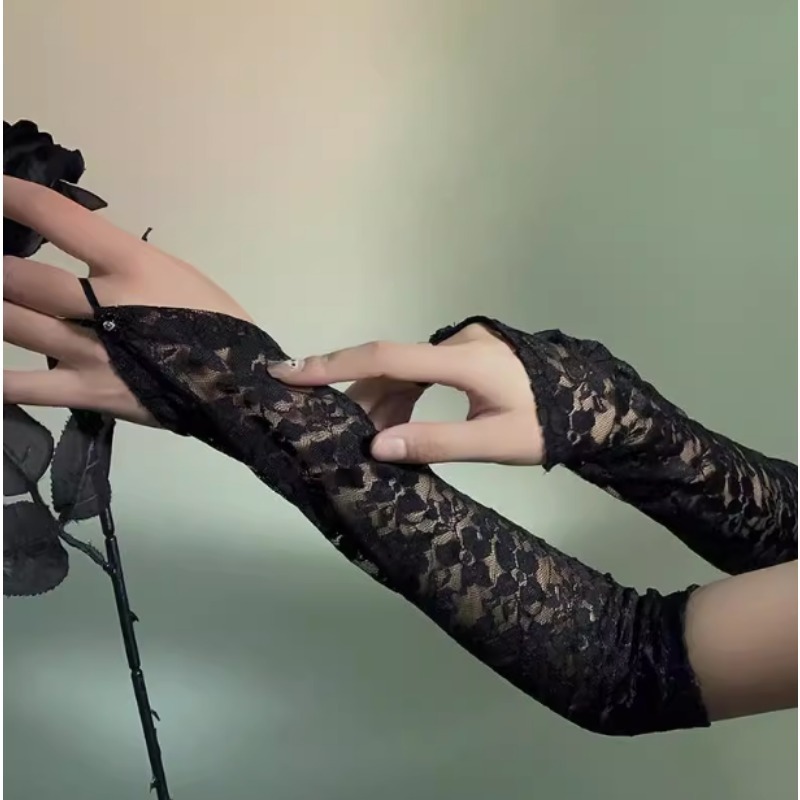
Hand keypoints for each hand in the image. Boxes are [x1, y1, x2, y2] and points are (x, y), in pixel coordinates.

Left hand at [3, 176, 250, 422]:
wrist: (241, 382)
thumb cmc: (212, 321)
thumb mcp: (172, 272)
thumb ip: (118, 261)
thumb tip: (71, 251)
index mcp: (132, 263)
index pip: (57, 216)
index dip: (11, 197)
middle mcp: (105, 303)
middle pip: (22, 278)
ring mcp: (92, 351)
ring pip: (14, 325)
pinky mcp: (89, 393)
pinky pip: (26, 388)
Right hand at [268, 324, 543, 464]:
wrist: (593, 402)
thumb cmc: (549, 424)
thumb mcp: (494, 442)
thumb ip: (436, 442)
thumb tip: (377, 447)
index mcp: (465, 361)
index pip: (387, 358)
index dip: (334, 365)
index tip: (290, 372)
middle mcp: (457, 344)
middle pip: (389, 365)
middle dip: (354, 397)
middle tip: (325, 429)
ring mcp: (461, 347)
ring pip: (402, 372)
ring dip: (379, 404)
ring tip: (365, 442)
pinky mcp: (464, 356)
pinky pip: (420, 374)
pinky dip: (400, 400)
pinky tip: (393, 428)